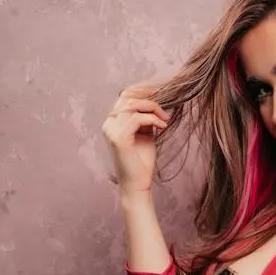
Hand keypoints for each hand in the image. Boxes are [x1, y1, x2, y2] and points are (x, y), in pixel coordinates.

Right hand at [101, 80, 170, 194]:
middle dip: (149, 96)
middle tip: (166, 102)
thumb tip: (155, 102)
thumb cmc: (142, 162)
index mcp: (113, 121)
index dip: (143, 90)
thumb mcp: (145, 134)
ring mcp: (111, 130)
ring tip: (165, 119)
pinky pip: (136, 118)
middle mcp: (109, 123)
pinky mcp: (118, 138)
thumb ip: (145, 118)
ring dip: (153, 108)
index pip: (125, 96)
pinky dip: (152, 119)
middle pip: (128, 96)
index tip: (161, 92)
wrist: (138, 184)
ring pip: (133, 105)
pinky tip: (162, 126)